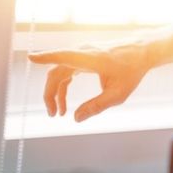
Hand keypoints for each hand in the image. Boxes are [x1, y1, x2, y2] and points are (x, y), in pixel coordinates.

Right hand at [28, 43, 153, 121]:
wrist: (141, 53)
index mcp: (90, 58)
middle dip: (50, 94)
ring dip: (56, 92)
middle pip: (56, 72)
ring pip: (60, 73)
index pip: (63, 56)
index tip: (31, 58)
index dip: (46, 57)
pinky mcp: (83, 57)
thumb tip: (76, 119)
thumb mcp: (117, 94)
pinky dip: (63, 86)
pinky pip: (67, 71)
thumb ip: (96, 106)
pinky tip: (64, 101)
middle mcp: (82, 53)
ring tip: (59, 113)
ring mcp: (81, 54)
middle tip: (52, 115)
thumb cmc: (131, 72)